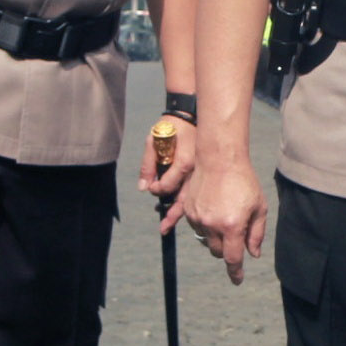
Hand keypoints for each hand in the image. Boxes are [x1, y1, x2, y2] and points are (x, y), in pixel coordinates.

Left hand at [140, 114, 199, 234]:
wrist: (191, 116)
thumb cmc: (170, 128)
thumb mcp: (152, 141)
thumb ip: (147, 165)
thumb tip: (143, 187)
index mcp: (183, 163)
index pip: (167, 186)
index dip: (156, 191)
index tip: (152, 189)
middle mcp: (194, 171)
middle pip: (183, 199)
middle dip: (172, 216)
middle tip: (163, 228)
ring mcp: (200, 173)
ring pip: (190, 198)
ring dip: (179, 211)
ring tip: (168, 223)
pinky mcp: (202, 172)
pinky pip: (195, 191)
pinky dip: (187, 201)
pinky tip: (180, 208)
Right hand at [187, 152, 270, 282]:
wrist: (219, 159)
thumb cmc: (244, 181)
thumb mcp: (259, 207)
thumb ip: (256, 233)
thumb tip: (253, 254)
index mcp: (232, 226)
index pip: (232, 258)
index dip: (235, 272)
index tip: (237, 280)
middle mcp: (212, 225)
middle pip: (218, 252)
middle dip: (227, 251)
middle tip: (236, 238)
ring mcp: (198, 218)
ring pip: (207, 241)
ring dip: (216, 238)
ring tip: (226, 218)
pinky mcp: (188, 210)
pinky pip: (197, 228)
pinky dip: (206, 227)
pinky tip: (214, 213)